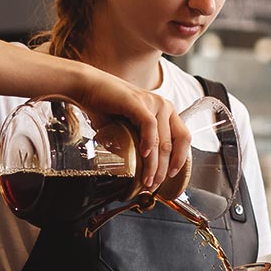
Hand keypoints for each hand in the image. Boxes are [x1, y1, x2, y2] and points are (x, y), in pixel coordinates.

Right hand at [75, 70, 190, 190]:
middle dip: (163, 169)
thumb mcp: (128, 127)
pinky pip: (149, 126)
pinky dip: (148, 143)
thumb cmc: (106, 107)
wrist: (87, 87)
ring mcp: (152, 102)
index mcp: (165, 111)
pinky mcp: (138, 103)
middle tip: (154, 184)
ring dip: (154, 164)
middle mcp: (163, 105)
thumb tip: (140, 169)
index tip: (171, 175)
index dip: (179, 159)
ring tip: (147, 179)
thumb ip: (137, 142)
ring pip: (161, 140)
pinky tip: (143, 155)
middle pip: (172, 144)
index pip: (183, 138)